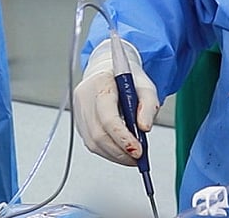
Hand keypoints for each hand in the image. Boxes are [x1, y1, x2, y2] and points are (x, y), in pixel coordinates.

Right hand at [73, 38, 158, 164]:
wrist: (110, 71)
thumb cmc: (128, 78)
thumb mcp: (146, 86)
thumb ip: (149, 105)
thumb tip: (144, 128)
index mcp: (100, 84)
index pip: (108, 116)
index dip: (123, 137)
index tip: (138, 151)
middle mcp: (84, 97)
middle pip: (99, 134)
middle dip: (120, 151)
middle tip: (139, 157)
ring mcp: (79, 111)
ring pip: (93, 143)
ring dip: (115, 155)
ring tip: (133, 156)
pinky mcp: (79, 122)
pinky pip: (91, 143)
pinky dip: (108, 151)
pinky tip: (121, 151)